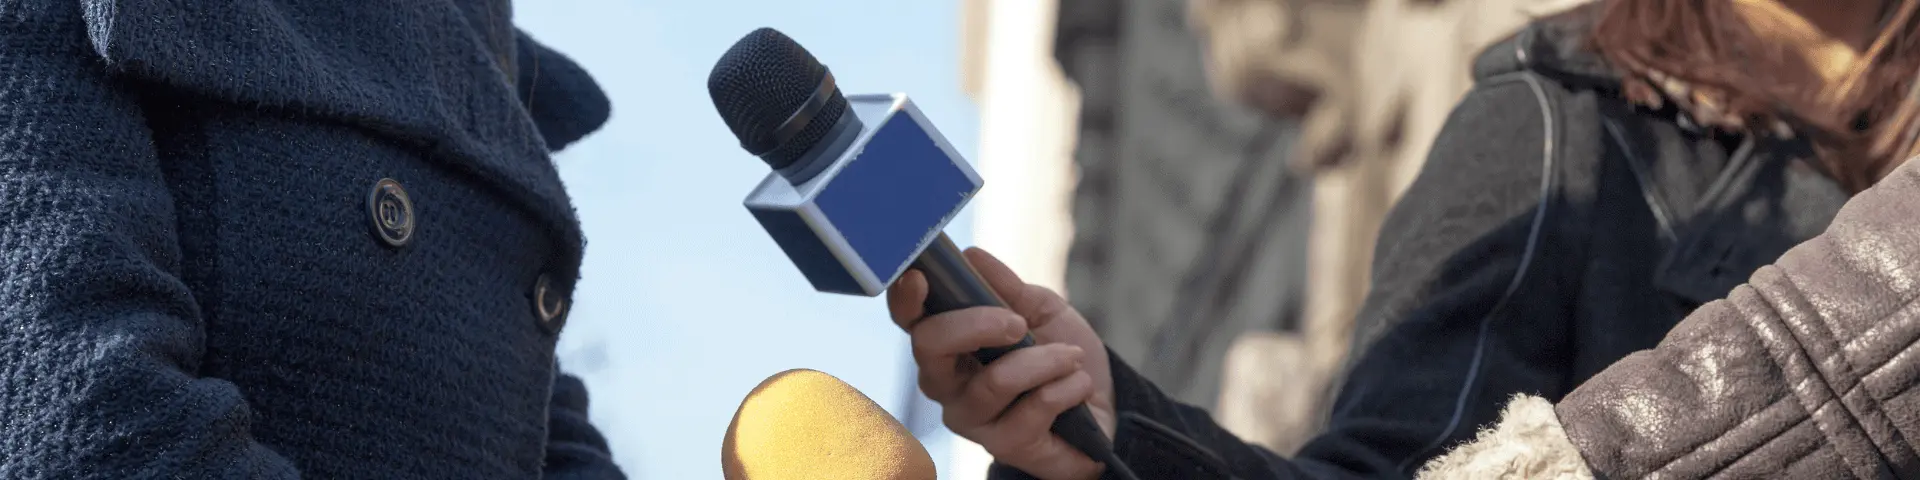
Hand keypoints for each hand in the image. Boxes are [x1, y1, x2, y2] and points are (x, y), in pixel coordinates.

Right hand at [887, 247, 1116, 479]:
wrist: (1103, 407)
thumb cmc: (1060, 355)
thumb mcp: (1040, 311)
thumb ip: (1006, 287)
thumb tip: (971, 255)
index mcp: (949, 345)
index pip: (912, 321)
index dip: (905, 299)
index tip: (920, 276)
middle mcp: (947, 384)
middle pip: (930, 347)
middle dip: (975, 325)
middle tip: (1018, 322)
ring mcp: (972, 419)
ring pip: (993, 382)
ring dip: (1043, 361)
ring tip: (1071, 357)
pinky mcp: (1005, 445)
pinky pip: (1034, 409)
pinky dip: (1066, 387)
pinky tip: (1079, 385)